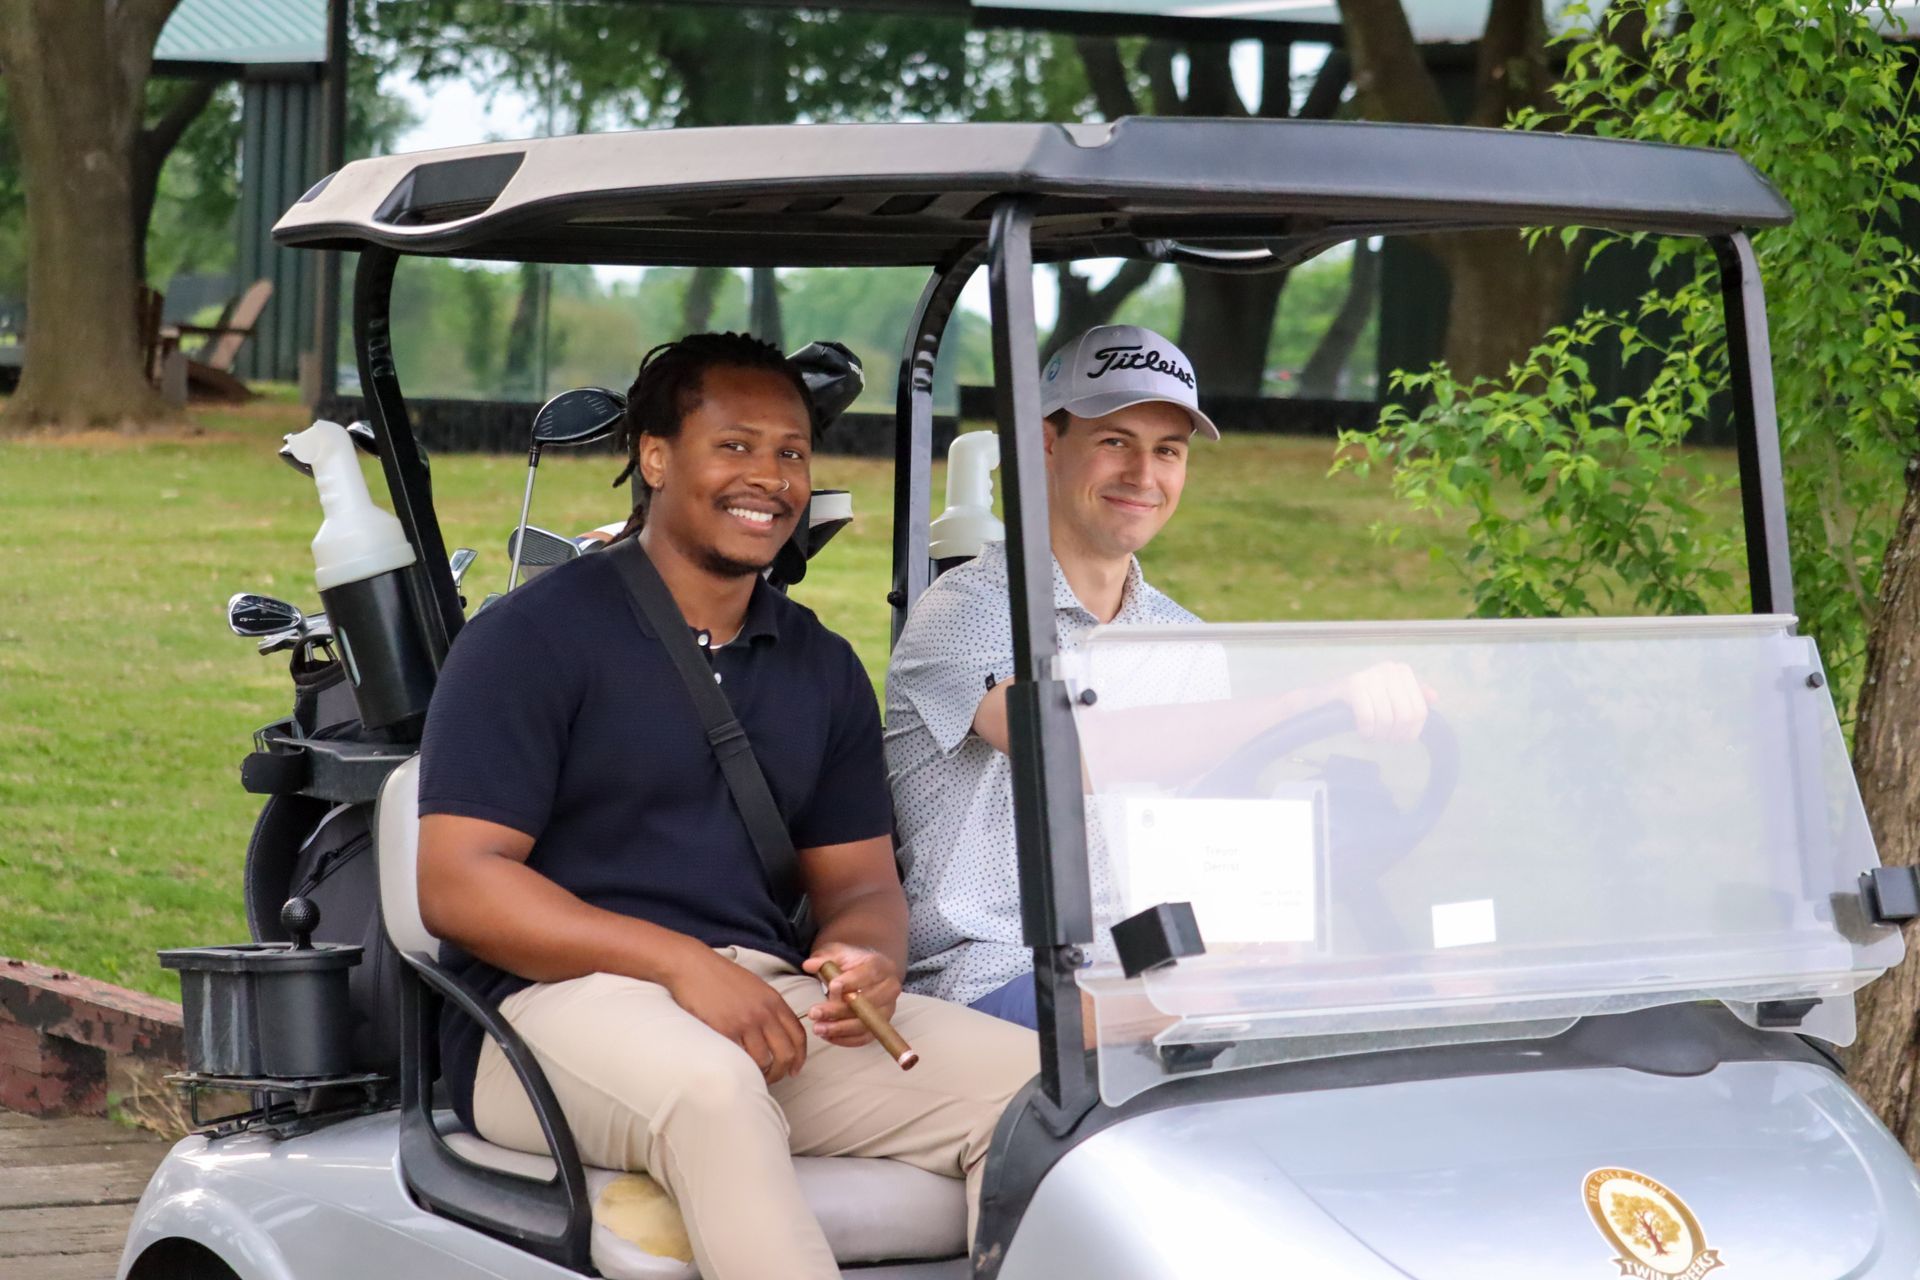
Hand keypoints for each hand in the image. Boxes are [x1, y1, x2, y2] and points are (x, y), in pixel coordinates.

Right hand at [662, 945, 807, 1082]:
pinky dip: (741, 1067)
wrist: (693, 967)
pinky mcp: (725, 1030)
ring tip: (752, 1075)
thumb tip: (777, 1033)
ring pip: (764, 1060)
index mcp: (774, 1001)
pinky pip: (740, 1058)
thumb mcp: (755, 987)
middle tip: (773, 1078)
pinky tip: (737, 1067)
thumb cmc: (721, 977)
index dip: (800, 1057)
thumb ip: (769, 1008)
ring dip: (760, 1073)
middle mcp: (764, 1012)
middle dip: (782, 1071)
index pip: (798, 1035)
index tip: (794, 1070)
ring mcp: (745, 1022)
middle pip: (786, 1052)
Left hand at [802, 943, 901, 1047]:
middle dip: (839, 1009)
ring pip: (866, 1023)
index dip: (852, 981)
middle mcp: (890, 989)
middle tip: (815, 1012)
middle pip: (868, 1003)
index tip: (832, 986)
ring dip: (840, 1028)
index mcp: (882, 966)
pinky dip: (844, 1039)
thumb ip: (823, 959)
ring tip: (818, 1028)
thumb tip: (809, 965)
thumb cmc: (849, 964)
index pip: (870, 973)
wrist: (860, 974)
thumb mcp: (835, 955)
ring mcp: (887, 1010)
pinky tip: (827, 1035)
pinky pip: (864, 1038)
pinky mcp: (879, 1026)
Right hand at [1336, 661, 1435, 742]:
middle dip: (1394, 735)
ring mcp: (1370, 675)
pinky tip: (1362, 732)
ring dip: (1378, 735)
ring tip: (1371, 735)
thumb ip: (1413, 697)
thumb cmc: (1359, 701)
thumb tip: (1434, 697)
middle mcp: (1389, 669)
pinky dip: (1366, 731)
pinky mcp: (1352, 685)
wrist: (1321, 700)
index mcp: (1402, 671)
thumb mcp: (1389, 698)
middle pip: (1406, 716)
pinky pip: (1368, 717)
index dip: (1410, 732)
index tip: (1397, 739)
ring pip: (1387, 719)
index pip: (1420, 711)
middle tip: (1382, 739)